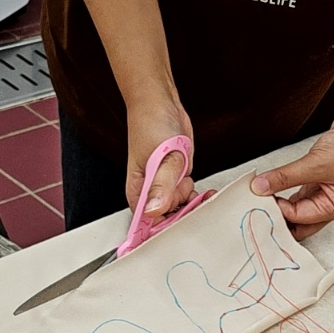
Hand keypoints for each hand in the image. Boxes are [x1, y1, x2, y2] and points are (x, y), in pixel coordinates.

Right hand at [125, 98, 196, 218]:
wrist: (161, 105)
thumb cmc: (151, 125)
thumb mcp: (161, 157)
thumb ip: (161, 186)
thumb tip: (154, 210)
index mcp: (137, 192)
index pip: (149, 224)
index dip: (166, 227)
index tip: (181, 219)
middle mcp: (149, 193)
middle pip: (169, 219)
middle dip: (182, 208)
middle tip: (183, 188)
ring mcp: (164, 187)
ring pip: (181, 208)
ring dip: (190, 198)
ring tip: (184, 175)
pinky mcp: (176, 180)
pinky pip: (188, 196)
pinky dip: (195, 193)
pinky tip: (195, 181)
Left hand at [251, 110, 333, 240]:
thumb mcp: (315, 163)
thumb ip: (285, 176)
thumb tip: (262, 186)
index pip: (299, 219)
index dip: (279, 210)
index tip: (261, 198)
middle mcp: (329, 204)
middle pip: (298, 222)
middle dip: (279, 216)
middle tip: (259, 207)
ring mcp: (323, 193)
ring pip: (295, 208)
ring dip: (279, 202)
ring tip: (262, 194)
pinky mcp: (317, 180)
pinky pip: (296, 192)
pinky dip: (283, 190)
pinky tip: (272, 186)